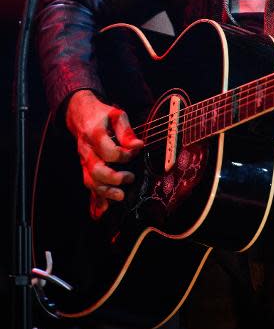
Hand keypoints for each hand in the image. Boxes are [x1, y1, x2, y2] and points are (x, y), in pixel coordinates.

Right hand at [65, 89, 143, 217]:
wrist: (80, 116)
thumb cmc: (101, 115)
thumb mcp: (116, 115)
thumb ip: (126, 130)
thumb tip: (138, 145)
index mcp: (94, 135)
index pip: (109, 151)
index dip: (124, 155)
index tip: (135, 151)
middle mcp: (87, 151)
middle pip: (96, 170)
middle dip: (114, 178)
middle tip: (130, 178)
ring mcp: (84, 161)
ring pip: (90, 181)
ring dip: (105, 192)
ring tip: (121, 195)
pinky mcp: (85, 168)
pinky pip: (88, 186)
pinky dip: (93, 201)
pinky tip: (100, 213)